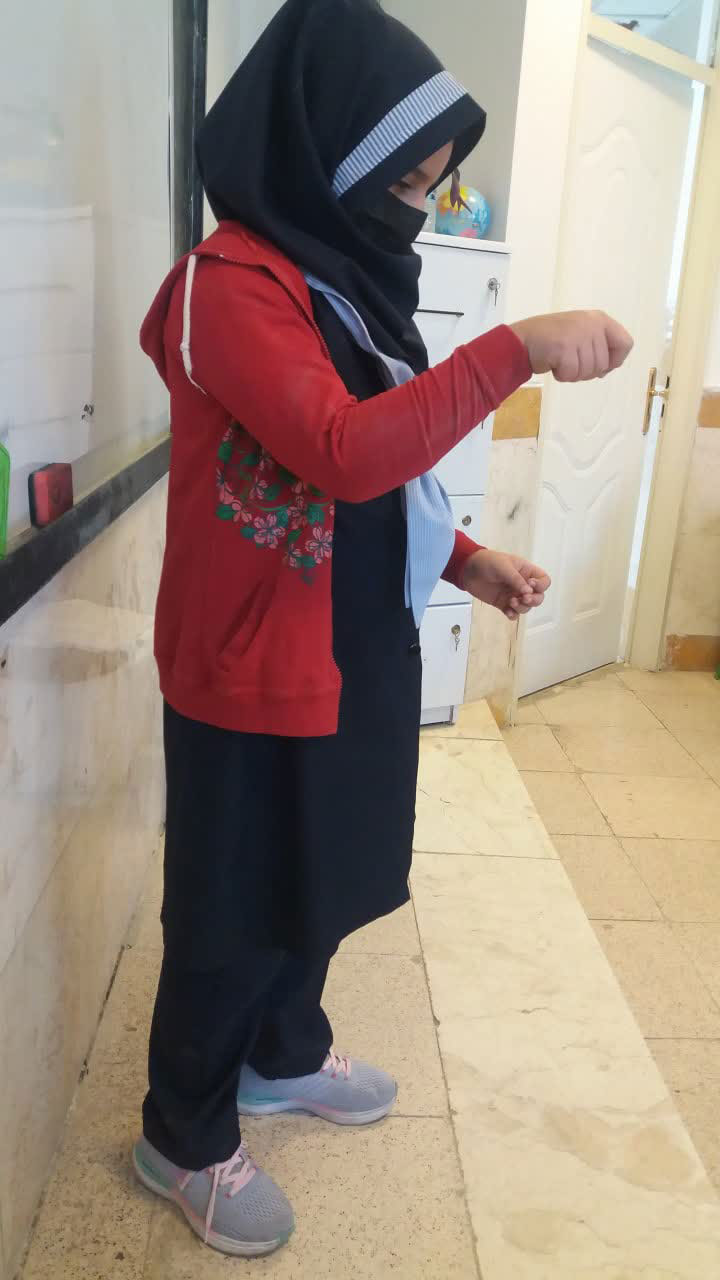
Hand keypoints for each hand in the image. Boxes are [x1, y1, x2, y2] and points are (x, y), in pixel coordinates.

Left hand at [462, 550, 550, 621]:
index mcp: (526, 572)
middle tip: (523, 598)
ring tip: (511, 602)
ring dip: (522, 607)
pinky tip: (508, 612)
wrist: (468, 569)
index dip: (541, 586)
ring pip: (526, 607)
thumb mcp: (504, 567)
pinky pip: (513, 613)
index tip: (529, 585)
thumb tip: (528, 592)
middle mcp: (522, 585)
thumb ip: (516, 579)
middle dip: (534, 600)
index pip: (544, 581)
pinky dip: (513, 615)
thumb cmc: (488, 562)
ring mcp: (513, 595)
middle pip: (539, 597)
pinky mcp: (502, 604)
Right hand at [510, 310, 632, 381]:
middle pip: (605, 364)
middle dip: (588, 371)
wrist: (522, 339)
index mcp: (600, 319)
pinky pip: (572, 374)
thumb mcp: (581, 335)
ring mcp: (579, 335)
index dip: (615, 360)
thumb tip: (609, 368)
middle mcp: (592, 324)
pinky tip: (553, 364)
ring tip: (561, 360)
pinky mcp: (565, 347)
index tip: (601, 365)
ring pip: (589, 371)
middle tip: (571, 361)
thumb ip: (599, 346)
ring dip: (574, 374)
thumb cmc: (552, 339)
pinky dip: (562, 375)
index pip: (626, 344)